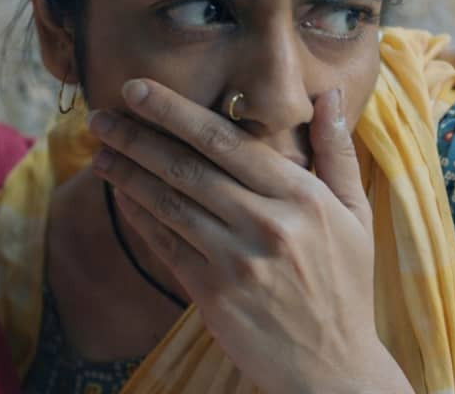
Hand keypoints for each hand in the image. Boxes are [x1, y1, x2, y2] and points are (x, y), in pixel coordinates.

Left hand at [88, 80, 412, 393]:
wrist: (333, 367)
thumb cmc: (344, 282)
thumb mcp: (354, 214)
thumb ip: (336, 151)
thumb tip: (330, 94)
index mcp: (301, 196)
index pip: (224, 140)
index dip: (173, 111)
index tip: (136, 89)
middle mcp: (268, 224)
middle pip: (185, 166)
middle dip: (135, 136)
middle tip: (99, 116)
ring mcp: (237, 260)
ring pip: (167, 203)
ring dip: (126, 174)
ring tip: (100, 153)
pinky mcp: (212, 292)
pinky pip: (164, 243)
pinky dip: (138, 215)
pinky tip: (120, 195)